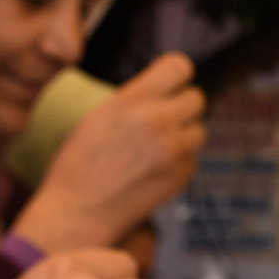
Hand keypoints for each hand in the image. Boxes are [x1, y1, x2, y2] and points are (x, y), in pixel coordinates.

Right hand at [12, 53, 204, 252]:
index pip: (179, 67)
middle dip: (183, 107)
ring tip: (157, 147)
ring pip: (200, 130)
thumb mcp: (99, 116)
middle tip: (165, 119)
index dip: (178, 75)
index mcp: (133, 100)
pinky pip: (192, 159)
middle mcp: (157, 121)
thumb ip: (134, 99)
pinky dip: (179, 163)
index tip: (172, 84)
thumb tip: (163, 89)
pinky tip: (153, 170)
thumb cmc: (79, 164)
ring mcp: (172, 151)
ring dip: (184, 135)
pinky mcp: (180, 177)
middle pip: (198, 98)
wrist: (78, 211)